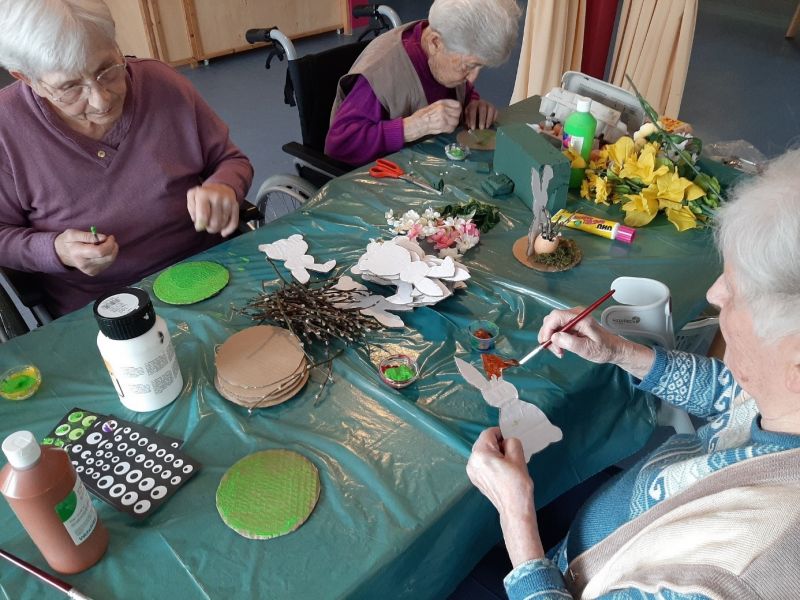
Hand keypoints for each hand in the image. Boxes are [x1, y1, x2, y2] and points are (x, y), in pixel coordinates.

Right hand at [54, 229, 117, 275]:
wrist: (61, 254)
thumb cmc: (67, 241)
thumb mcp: (73, 234)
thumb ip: (88, 236)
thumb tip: (103, 237)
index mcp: (79, 254)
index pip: (100, 252)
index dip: (109, 244)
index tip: (110, 237)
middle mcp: (85, 264)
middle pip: (108, 257)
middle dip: (113, 246)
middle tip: (110, 239)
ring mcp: (90, 270)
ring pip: (110, 260)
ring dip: (112, 251)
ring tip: (105, 244)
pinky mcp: (94, 272)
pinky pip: (108, 263)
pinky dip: (109, 255)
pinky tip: (102, 251)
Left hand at [186, 183, 238, 236]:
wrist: (220, 186)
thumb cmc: (204, 195)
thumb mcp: (192, 197)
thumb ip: (192, 211)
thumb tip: (200, 224)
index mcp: (203, 194)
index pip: (203, 217)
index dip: (200, 226)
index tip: (199, 226)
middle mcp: (217, 197)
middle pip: (214, 223)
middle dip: (209, 228)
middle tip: (207, 225)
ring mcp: (228, 201)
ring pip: (223, 224)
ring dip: (218, 228)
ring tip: (214, 224)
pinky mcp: (236, 205)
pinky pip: (234, 223)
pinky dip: (228, 230)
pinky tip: (223, 232)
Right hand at [402, 99, 461, 141]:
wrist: (417, 124)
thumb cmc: (422, 115)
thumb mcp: (433, 106)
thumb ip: (443, 106)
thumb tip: (452, 109)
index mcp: (441, 103)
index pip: (457, 104)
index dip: (458, 109)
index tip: (455, 112)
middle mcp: (443, 108)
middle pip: (458, 113)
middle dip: (455, 117)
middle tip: (451, 120)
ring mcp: (444, 117)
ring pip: (456, 121)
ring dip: (453, 124)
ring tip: (447, 125)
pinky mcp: (443, 126)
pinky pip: (452, 128)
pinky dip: (449, 130)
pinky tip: (445, 129)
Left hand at [464, 99, 496, 130]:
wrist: (478, 108)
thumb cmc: (471, 113)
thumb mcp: (467, 115)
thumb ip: (468, 120)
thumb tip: (470, 126)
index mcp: (473, 104)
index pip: (473, 110)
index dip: (472, 119)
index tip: (473, 128)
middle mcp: (482, 102)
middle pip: (483, 109)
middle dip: (482, 119)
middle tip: (481, 128)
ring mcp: (489, 104)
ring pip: (491, 110)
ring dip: (489, 119)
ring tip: (487, 127)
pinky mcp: (494, 108)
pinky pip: (495, 112)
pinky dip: (493, 119)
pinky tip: (490, 124)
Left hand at [467, 427, 543, 565]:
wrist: (514, 508)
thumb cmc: (517, 483)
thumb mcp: (518, 457)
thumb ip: (511, 442)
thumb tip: (506, 441)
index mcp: (480, 454)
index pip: (489, 433)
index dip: (501, 434)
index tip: (511, 443)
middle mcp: (471, 461)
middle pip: (483, 442)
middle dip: (496, 444)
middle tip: (510, 455)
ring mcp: (471, 471)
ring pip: (482, 452)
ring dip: (493, 453)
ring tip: (506, 464)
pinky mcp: (474, 478)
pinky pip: (481, 463)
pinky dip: (489, 462)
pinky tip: (500, 472)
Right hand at [539, 308, 654, 378]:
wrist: (613, 349)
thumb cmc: (604, 348)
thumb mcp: (587, 348)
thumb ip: (570, 342)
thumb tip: (554, 337)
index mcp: (580, 317)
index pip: (556, 316)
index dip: (547, 329)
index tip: (546, 342)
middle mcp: (575, 315)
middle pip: (551, 320)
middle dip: (548, 336)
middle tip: (555, 350)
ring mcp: (573, 319)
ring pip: (552, 326)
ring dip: (552, 339)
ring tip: (560, 351)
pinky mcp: (572, 325)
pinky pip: (558, 330)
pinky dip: (556, 340)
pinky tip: (562, 348)